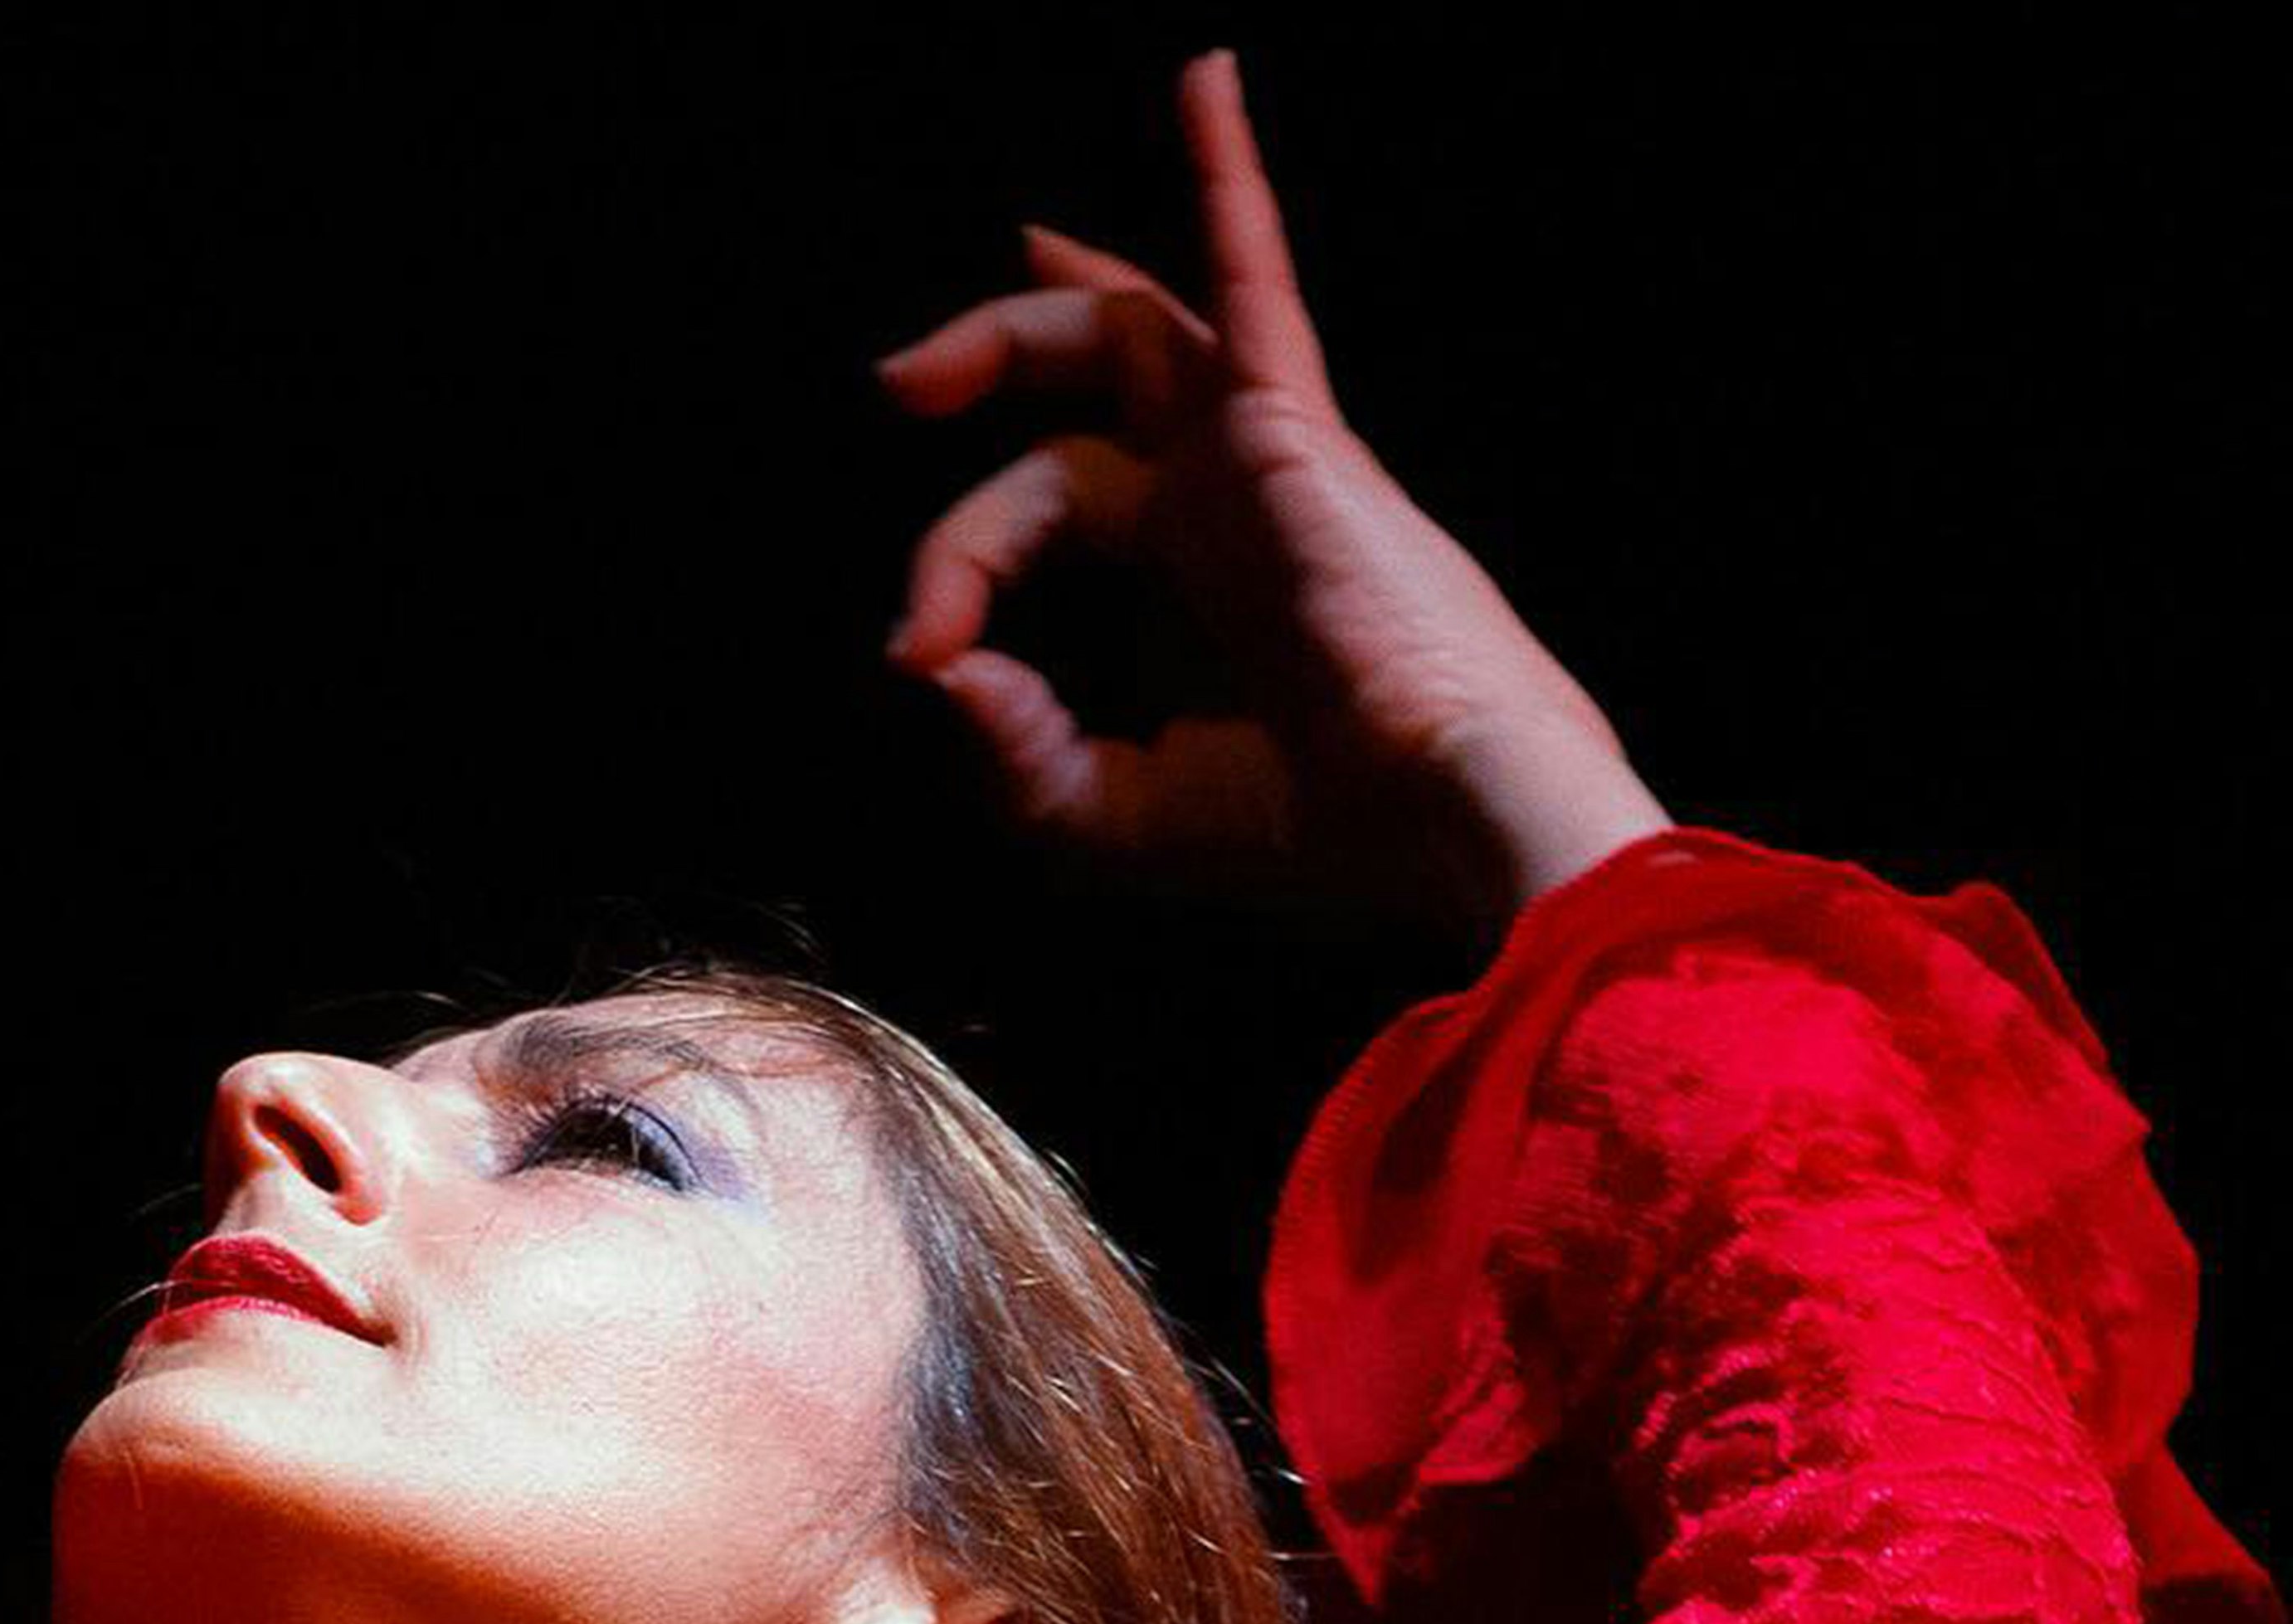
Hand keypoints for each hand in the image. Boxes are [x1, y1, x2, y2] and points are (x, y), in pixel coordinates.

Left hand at [871, 47, 1670, 933]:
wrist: (1440, 812)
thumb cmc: (1317, 829)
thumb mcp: (1117, 817)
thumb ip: (1017, 756)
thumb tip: (934, 667)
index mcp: (1206, 573)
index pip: (1054, 507)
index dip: (958, 568)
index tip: (922, 649)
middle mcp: (1231, 494)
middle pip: (1084, 391)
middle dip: (982, 366)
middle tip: (900, 387)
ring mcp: (1263, 452)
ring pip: (1128, 330)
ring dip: (1023, 316)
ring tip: (922, 364)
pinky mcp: (1291, 429)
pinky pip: (1248, 280)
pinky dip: (1225, 179)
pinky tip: (1203, 79)